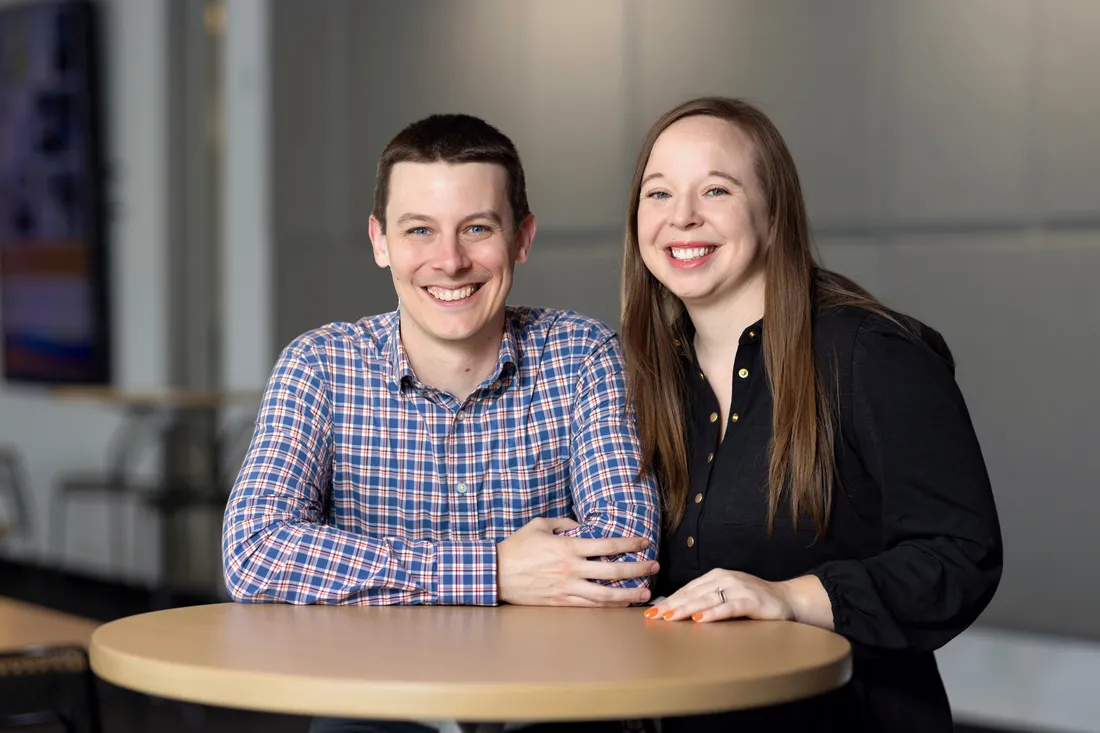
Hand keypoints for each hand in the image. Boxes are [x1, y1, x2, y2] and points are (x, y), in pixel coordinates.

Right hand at [497, 517, 656, 606]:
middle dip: (637, 569)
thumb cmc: (516, 547)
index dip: (629, 544)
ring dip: (628, 594)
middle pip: (613, 571)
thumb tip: (579, 526)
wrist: (495, 572)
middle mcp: (571, 569)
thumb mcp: (539, 525)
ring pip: (605, 594)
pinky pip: (589, 606)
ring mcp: (567, 588)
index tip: (644, 543)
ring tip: (645, 593)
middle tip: (655, 567)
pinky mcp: (560, 602)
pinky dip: (607, 606)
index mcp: (567, 547)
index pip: (607, 545)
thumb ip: (563, 523)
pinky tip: (620, 604)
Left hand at [643, 568, 793, 622]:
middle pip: (693, 594)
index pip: (687, 589)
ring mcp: (738, 588)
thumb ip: (707, 598)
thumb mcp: (727, 594)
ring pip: (707, 600)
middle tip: (654, 617)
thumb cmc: (752, 599)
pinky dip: (713, 613)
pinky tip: (700, 620)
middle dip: (672, 606)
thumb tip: (679, 609)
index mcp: (716, 576)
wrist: (785, 598)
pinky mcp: (750, 601)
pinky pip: (728, 607)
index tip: (652, 612)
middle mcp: (725, 578)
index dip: (669, 600)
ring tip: (670, 618)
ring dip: (687, 609)